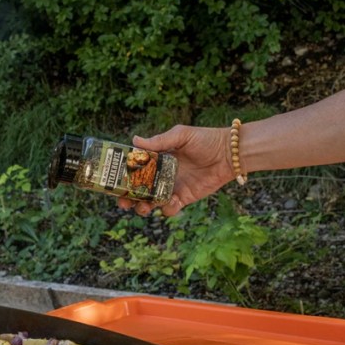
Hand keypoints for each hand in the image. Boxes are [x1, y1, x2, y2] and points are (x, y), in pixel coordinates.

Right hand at [117, 125, 234, 216]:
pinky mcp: (184, 197)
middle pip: (138, 190)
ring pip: (150, 202)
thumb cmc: (206, 140)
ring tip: (143, 207)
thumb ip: (159, 141)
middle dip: (128, 198)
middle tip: (123, 201)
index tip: (114, 181)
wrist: (230, 154)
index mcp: (157, 159)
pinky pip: (170, 208)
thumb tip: (134, 140)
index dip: (122, 177)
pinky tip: (169, 203)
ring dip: (143, 207)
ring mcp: (172, 187)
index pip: (134, 169)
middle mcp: (161, 175)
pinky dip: (166, 209)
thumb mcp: (181, 135)